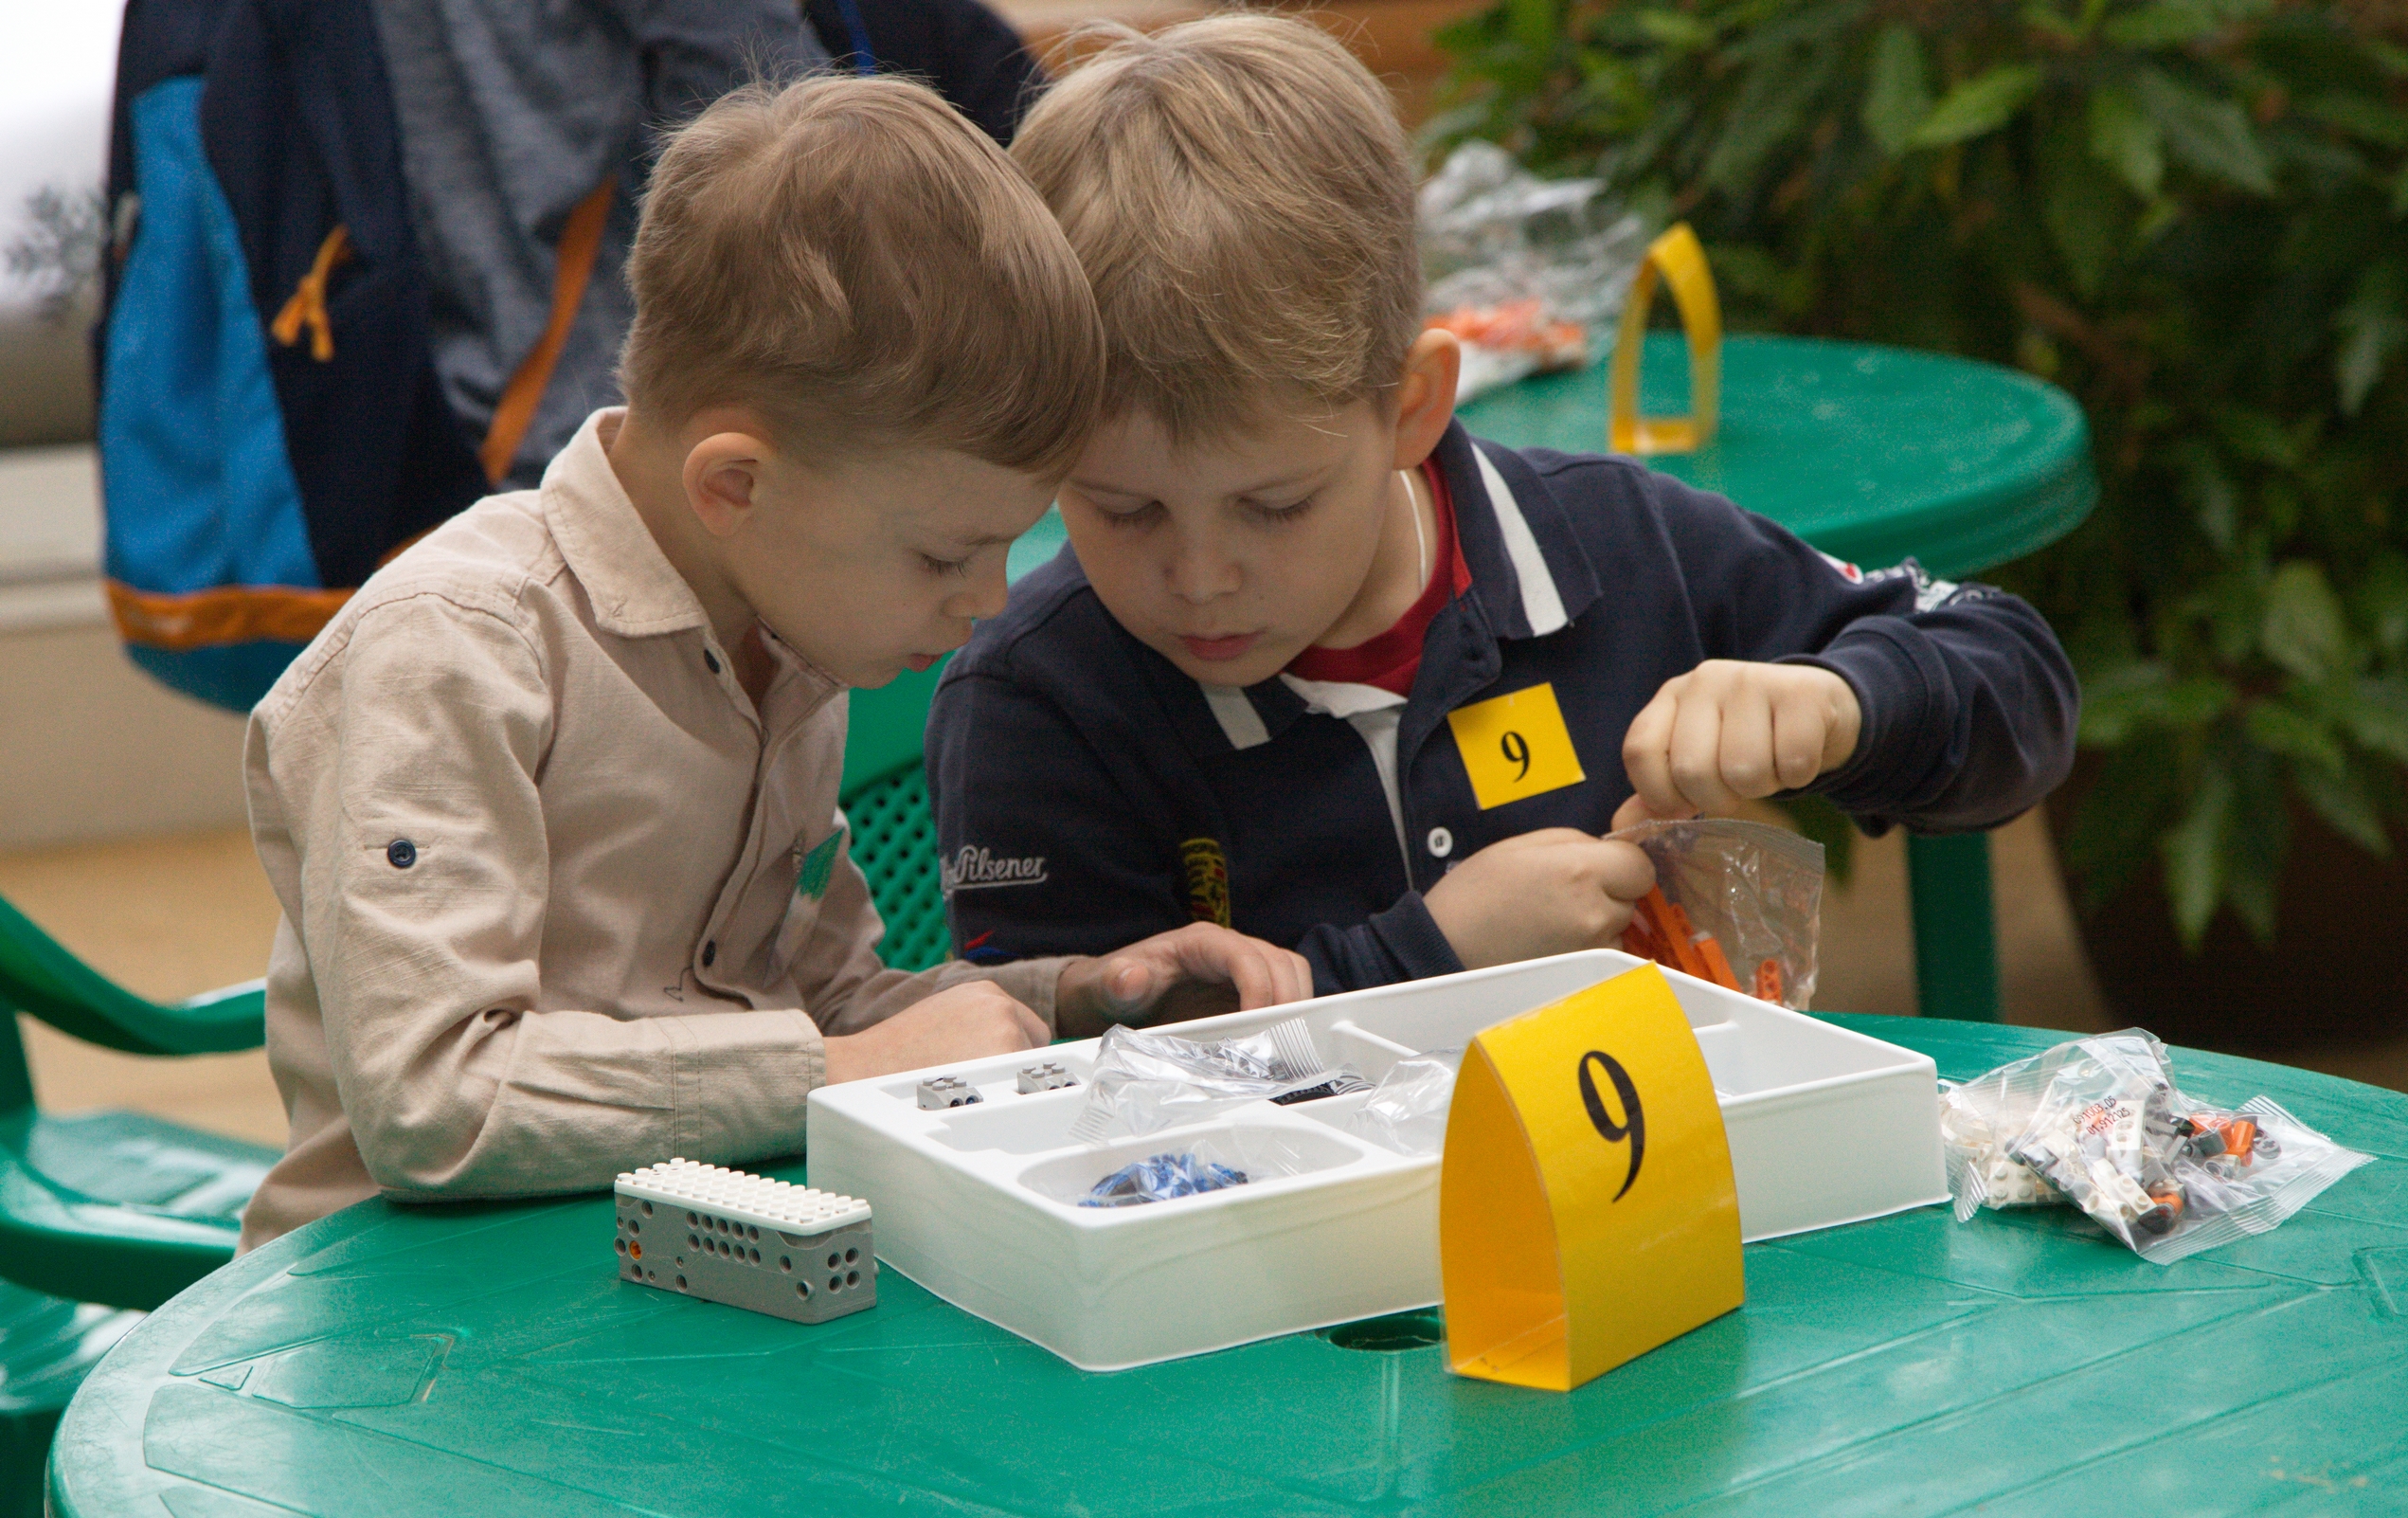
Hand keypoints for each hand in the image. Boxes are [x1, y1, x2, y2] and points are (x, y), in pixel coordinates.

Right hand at [821, 981, 1048, 1084]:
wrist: (864, 1068)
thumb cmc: (895, 1054)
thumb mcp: (942, 1017)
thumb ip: (977, 1025)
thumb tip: (999, 1052)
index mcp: (985, 992)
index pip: (1023, 1026)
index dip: (1009, 1051)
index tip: (991, 1069)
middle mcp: (1000, 1005)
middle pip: (1031, 1048)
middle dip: (1011, 1067)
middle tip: (974, 1085)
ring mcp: (1005, 1031)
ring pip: (1026, 1072)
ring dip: (1004, 1086)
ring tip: (962, 1093)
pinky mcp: (1004, 1059)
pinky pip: (1019, 1092)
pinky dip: (1000, 1101)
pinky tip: (968, 1102)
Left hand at [1053, 922, 1313, 1037]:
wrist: (1110, 997)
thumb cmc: (1112, 986)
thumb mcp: (1106, 984)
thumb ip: (1116, 980)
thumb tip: (1131, 976)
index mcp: (1200, 943)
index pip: (1244, 955)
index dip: (1258, 986)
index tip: (1258, 1023)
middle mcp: (1229, 952)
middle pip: (1280, 962)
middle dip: (1288, 1000)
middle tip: (1282, 1043)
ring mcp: (1242, 973)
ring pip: (1291, 977)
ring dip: (1297, 1009)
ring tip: (1288, 1047)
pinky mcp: (1247, 997)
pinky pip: (1283, 999)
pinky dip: (1291, 1021)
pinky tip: (1284, 1049)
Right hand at [1423, 829, 1655, 970]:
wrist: (1446, 946)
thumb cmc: (1476, 894)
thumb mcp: (1525, 845)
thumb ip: (1576, 843)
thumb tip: (1608, 852)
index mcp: (1581, 871)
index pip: (1641, 866)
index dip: (1622, 865)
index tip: (1600, 868)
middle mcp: (1594, 913)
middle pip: (1632, 898)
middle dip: (1610, 893)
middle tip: (1565, 894)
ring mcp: (1590, 951)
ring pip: (1619, 930)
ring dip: (1600, 924)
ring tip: (1553, 921)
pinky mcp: (1582, 976)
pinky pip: (1603, 956)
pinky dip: (1587, 949)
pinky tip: (1553, 943)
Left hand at [1617, 660, 1860, 824]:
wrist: (1820, 707)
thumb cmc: (1750, 741)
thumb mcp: (1699, 759)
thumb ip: (1659, 791)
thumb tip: (1622, 828)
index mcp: (1672, 695)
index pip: (1640, 752)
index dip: (1659, 795)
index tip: (1685, 806)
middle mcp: (1705, 680)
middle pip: (1691, 770)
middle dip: (1718, 798)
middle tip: (1737, 784)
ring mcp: (1753, 680)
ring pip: (1744, 771)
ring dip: (1763, 786)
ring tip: (1770, 765)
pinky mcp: (1801, 692)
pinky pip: (1793, 764)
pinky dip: (1798, 776)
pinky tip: (1797, 755)